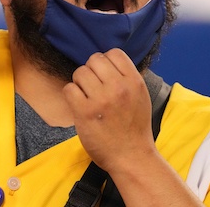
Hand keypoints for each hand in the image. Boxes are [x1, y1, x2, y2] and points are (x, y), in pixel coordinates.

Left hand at [63, 49, 154, 172]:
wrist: (131, 157)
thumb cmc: (134, 127)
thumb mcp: (140, 96)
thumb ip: (126, 77)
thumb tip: (106, 60)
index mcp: (134, 82)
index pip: (114, 52)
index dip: (106, 61)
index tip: (104, 74)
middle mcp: (118, 87)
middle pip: (94, 59)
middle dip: (91, 70)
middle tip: (93, 86)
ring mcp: (101, 99)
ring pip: (80, 72)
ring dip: (80, 82)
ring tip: (86, 96)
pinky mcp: (84, 112)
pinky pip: (69, 88)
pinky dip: (71, 95)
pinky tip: (79, 104)